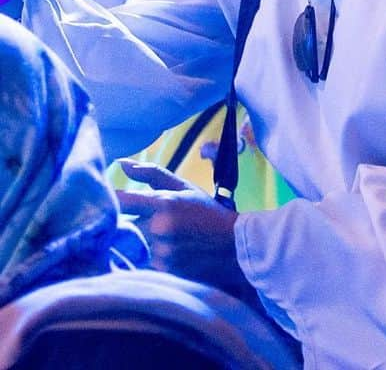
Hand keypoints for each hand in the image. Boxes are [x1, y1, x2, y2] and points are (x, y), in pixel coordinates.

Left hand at [116, 160, 253, 298]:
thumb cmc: (207, 212)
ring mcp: (159, 251)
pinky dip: (153, 257)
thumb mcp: (184, 187)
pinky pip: (145, 262)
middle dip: (136, 224)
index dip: (110, 201)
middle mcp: (158, 228)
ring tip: (168, 239)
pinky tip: (172, 253)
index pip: (123, 201)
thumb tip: (122, 163)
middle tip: (156, 223)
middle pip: (127, 225)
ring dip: (145, 241)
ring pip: (137, 244)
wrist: (233, 245)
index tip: (104, 200)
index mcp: (164, 203)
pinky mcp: (162, 271)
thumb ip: (152, 174)